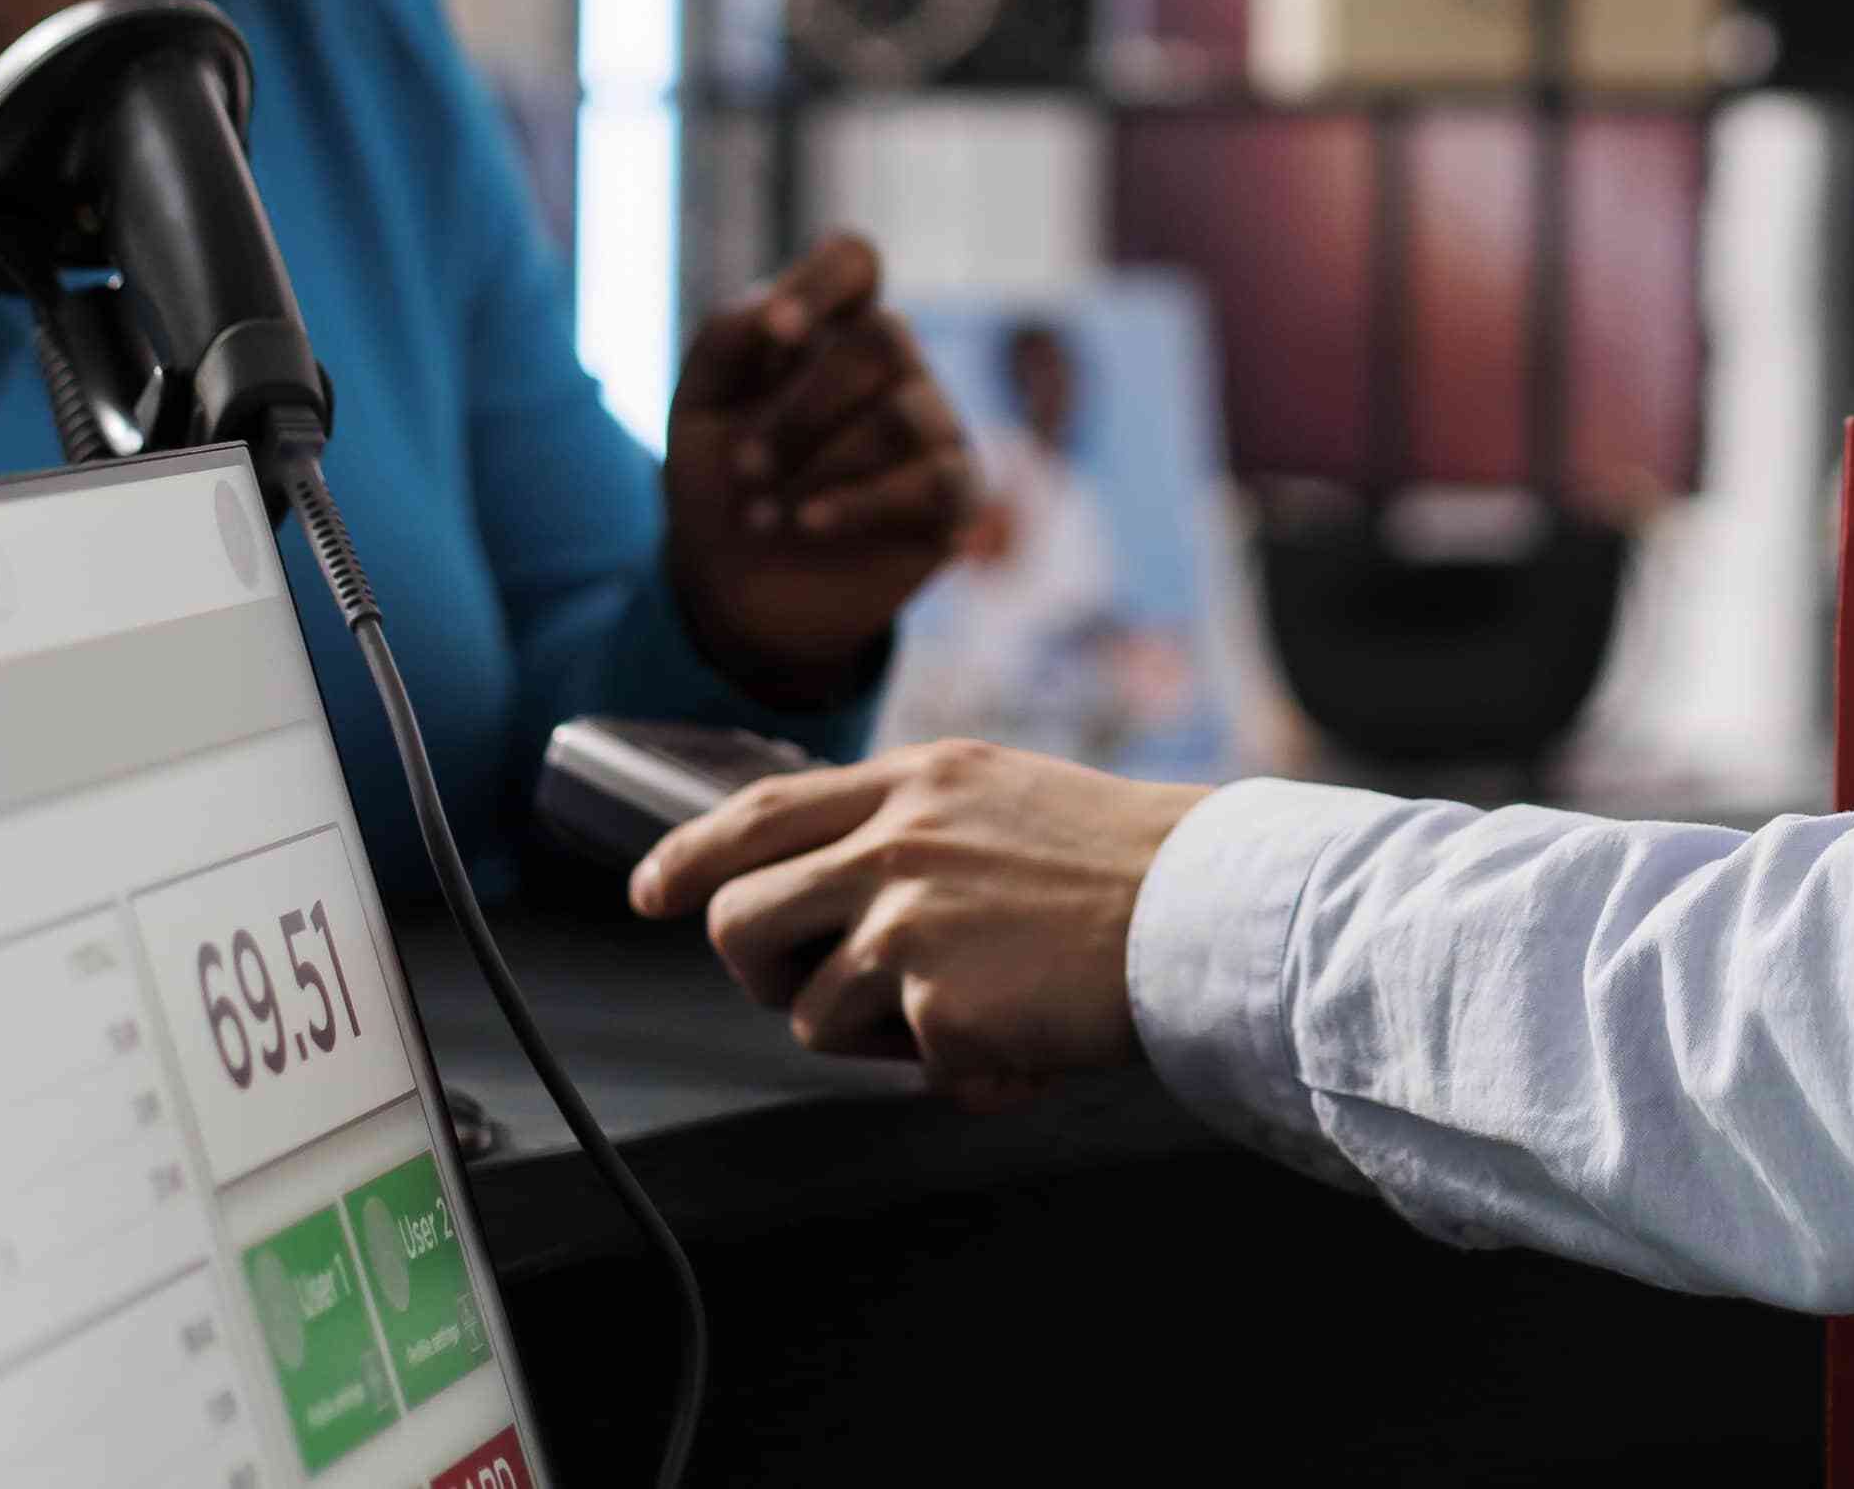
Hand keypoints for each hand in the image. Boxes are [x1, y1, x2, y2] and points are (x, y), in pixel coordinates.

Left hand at [630, 740, 1210, 1096]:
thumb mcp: (1001, 798)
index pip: (759, 812)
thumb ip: (914, 824)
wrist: (1202, 907)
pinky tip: (1018, 1042)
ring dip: (873, 1035)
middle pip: (741, 919)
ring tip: (961, 1014)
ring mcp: (907, 920)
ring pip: (808, 1012)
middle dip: (756, 972)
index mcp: (913, 782)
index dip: (690, 856)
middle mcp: (895, 840)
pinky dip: (959, 1071)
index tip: (651, 889)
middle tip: (811, 988)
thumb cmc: (1122, 863)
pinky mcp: (935, 1001)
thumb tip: (838, 884)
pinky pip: (904, 1068)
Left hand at [661, 236, 978, 708]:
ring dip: (818, 469)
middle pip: (882, 340)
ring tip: (762, 516)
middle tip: (745, 469)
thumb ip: (724, 341)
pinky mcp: (955, 496)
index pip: (854, 262)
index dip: (823, 283)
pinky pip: (933, 482)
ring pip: (902, 419)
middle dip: (802, 411)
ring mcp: (933, 427)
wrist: (738, 589)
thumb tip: (772, 311)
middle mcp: (892, 368)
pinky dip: (862, 504)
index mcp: (829, 329)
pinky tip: (811, 525)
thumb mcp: (697, 410)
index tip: (775, 334)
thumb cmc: (721, 484)